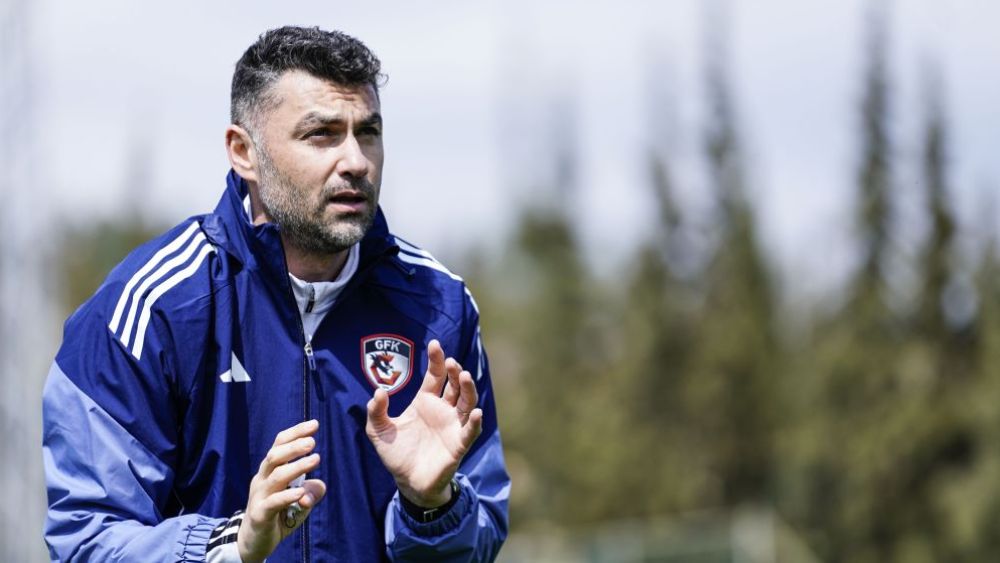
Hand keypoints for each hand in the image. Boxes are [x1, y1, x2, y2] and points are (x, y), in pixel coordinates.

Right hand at [237, 420, 327, 562]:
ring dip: (297, 467)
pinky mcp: (259, 514)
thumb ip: (312, 490)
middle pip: (275, 455)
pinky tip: (302, 493)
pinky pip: (273, 502)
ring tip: (315, 459)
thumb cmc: (278, 515)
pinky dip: (288, 496)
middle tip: (313, 441)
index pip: (279, 445)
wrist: (254, 541)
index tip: (314, 424)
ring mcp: (259, 496)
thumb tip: (320, 485)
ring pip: (276, 476)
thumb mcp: (299, 501)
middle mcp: (262, 479)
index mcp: (270, 470)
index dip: (295, 433)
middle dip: (294, 446)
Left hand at [366, 339, 482, 506]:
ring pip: (466, 402)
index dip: (437, 359)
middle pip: (454, 384)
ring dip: (468, 389)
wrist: (408, 482)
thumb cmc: (396, 453)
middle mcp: (443, 409)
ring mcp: (453, 425)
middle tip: (452, 362)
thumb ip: (375, 411)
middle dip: (455, 371)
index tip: (435, 344)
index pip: (435, 375)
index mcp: (425, 401)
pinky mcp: (459, 444)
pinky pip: (470, 431)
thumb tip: (378, 391)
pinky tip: (476, 412)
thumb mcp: (378, 431)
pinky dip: (474, 422)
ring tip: (464, 376)